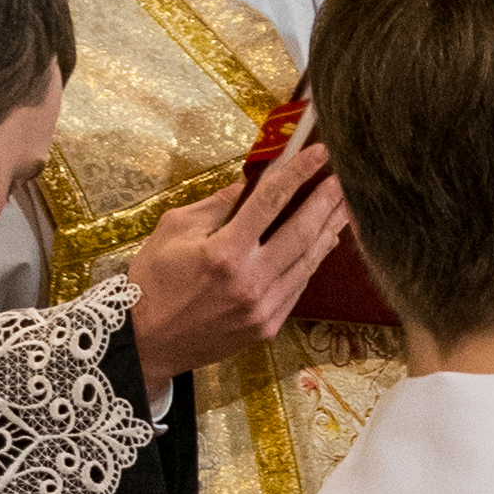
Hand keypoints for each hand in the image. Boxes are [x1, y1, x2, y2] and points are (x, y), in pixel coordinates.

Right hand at [130, 139, 350, 387]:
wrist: (147, 341)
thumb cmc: (153, 280)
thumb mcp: (174, 230)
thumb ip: (215, 205)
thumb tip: (248, 184)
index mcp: (225, 253)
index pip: (271, 202)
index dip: (299, 173)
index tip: (319, 153)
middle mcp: (251, 281)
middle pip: (302, 233)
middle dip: (327, 202)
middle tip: (346, 178)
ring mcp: (264, 308)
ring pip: (307, 262)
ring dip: (329, 231)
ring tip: (346, 206)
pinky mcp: (268, 327)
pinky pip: (298, 287)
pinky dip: (312, 262)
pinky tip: (323, 243)